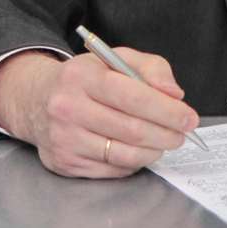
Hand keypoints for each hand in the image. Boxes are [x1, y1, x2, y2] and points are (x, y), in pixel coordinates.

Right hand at [0, 48, 198, 177]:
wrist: (38, 100)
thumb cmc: (86, 77)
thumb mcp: (117, 58)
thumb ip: (151, 68)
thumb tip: (175, 94)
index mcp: (83, 76)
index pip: (133, 96)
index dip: (166, 110)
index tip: (188, 117)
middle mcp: (68, 108)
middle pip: (131, 128)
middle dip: (166, 133)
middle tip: (183, 133)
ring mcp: (64, 138)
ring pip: (123, 153)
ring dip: (153, 150)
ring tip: (166, 142)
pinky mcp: (64, 162)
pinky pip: (110, 169)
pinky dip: (133, 161)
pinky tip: (140, 150)